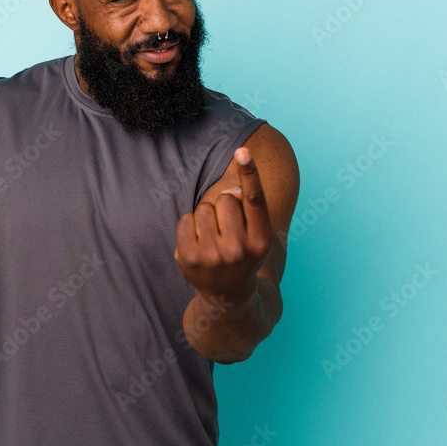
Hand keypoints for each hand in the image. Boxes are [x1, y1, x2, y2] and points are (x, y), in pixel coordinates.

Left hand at [175, 147, 272, 305]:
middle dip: (224, 207)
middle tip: (226, 230)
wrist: (227, 294)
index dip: (249, 172)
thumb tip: (232, 191)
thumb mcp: (256, 235)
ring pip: (204, 208)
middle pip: (226, 200)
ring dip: (206, 216)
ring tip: (212, 238)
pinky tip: (197, 241)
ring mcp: (213, 256)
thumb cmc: (242, 255)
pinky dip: (189, 225)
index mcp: (261, 241)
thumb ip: (249, 209)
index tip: (242, 150)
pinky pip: (185, 219)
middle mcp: (239, 250)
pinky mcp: (189, 258)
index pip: (255, 200)